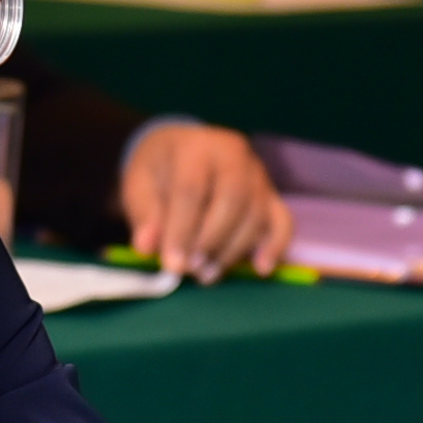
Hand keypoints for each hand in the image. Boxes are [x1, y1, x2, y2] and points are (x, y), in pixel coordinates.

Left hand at [121, 122, 291, 282]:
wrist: (182, 150)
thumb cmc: (160, 171)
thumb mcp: (140, 186)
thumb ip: (146, 215)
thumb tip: (147, 247)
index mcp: (196, 147)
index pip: (191, 189)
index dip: (181, 230)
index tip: (172, 265)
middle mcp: (234, 154)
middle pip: (232, 198)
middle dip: (211, 240)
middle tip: (192, 269)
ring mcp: (258, 173)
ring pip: (256, 214)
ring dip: (233, 251)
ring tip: (207, 275)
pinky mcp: (272, 194)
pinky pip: (283, 221)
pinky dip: (275, 247)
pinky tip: (260, 269)